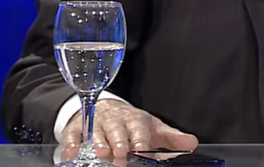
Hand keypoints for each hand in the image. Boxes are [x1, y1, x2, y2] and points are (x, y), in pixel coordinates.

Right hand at [59, 100, 197, 159]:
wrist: (107, 109)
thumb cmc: (133, 124)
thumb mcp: (153, 128)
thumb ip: (171, 138)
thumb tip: (193, 143)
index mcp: (135, 120)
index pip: (139, 127)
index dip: (140, 138)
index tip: (141, 147)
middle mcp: (115, 120)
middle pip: (116, 129)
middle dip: (118, 141)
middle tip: (120, 153)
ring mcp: (96, 123)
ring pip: (95, 131)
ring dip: (98, 142)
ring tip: (101, 152)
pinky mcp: (78, 127)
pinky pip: (73, 134)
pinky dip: (71, 143)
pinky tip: (70, 154)